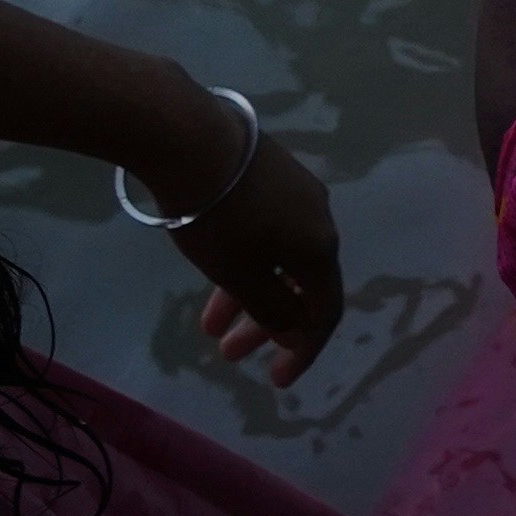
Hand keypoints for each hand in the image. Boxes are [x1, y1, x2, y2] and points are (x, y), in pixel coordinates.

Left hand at [165, 122, 346, 389]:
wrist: (191, 137)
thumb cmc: (217, 216)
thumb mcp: (239, 273)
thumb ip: (271, 307)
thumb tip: (293, 328)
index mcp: (320, 249)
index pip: (325, 311)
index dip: (304, 349)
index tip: (276, 379)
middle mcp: (320, 220)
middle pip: (301, 286)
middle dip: (266, 326)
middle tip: (230, 354)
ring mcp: (297, 192)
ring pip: (281, 258)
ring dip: (249, 295)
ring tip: (210, 321)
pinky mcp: (271, 173)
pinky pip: (270, 231)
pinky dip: (248, 261)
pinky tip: (218, 264)